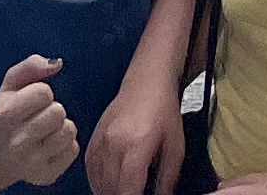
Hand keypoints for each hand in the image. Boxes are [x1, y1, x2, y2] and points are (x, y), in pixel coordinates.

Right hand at [0, 55, 77, 194]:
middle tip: (38, 117)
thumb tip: (57, 64)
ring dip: (60, 127)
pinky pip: (73, 149)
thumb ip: (30, 66)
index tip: (31, 102)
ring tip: (44, 131)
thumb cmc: (7, 115)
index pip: (44, 93)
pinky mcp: (46, 176)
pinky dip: (64, 145)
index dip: (41, 93)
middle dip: (52, 110)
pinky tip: (48, 146)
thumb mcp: (9, 86)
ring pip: (69, 130)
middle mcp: (17, 144)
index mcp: (6, 117)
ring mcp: (32, 163)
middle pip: (58, 112)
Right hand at [84, 74, 179, 194]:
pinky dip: (98, 182)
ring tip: (125, 190)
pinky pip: (90, 170)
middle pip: (111, 189)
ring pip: (98, 182)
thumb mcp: (176, 146)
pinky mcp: (93, 139)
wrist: (146, 81)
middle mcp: (114, 145)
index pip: (128, 190)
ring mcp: (100, 142)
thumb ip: (168, 177)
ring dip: (110, 192)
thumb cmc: (163, 109)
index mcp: (136, 147)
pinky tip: (110, 184)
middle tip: (136, 192)